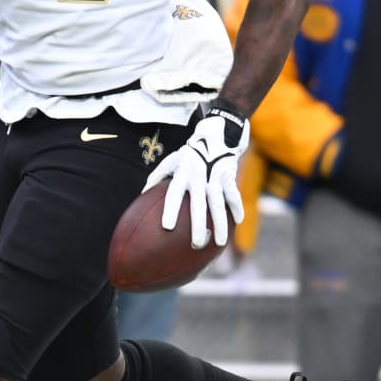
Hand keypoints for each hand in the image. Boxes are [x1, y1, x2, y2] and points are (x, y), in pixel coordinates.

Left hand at [142, 104, 248, 248]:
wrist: (216, 135)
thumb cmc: (190, 153)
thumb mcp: (171, 160)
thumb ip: (157, 176)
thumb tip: (142, 194)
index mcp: (183, 174)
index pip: (174, 194)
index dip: (170, 210)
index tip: (167, 227)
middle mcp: (199, 177)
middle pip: (198, 205)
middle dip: (197, 226)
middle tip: (195, 244)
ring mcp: (215, 178)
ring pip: (218, 205)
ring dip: (220, 225)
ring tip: (218, 243)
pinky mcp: (229, 177)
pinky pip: (233, 196)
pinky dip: (236, 209)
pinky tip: (238, 222)